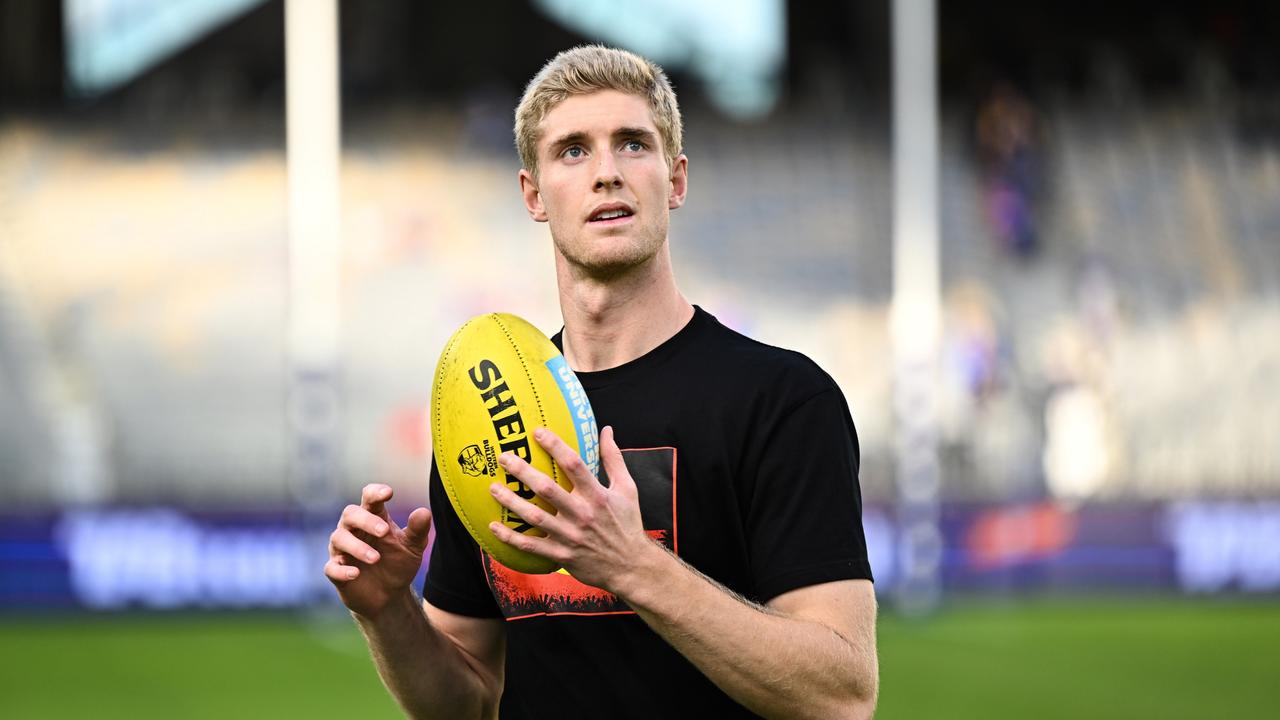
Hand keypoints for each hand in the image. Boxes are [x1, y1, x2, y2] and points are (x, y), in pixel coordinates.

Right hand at [325, 483, 431, 617]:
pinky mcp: (336, 572)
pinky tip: (355, 573)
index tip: (388, 493)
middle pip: (350, 514)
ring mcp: (342, 550)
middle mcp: (354, 530)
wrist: (390, 596)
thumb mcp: (413, 547)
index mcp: (374, 518)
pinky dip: (342, 570)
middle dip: (366, 520)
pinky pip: (331, 568)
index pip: (369, 498)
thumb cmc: (398, 563)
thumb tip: (424, 512)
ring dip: (357, 547)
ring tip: (376, 558)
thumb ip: (417, 530)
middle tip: (384, 531)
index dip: (375, 493)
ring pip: (339, 538)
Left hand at [488, 426, 659, 591]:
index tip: (537, 432)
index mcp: (598, 495)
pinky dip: (511, 538)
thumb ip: (613, 458)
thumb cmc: (628, 523)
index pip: (574, 465)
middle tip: (504, 458)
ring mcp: (570, 536)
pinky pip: (531, 546)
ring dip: (511, 503)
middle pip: (547, 489)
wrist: (631, 567)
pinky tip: (493, 526)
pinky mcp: (562, 555)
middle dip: (523, 471)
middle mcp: (582, 514)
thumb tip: (606, 430)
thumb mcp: (627, 488)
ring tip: (493, 488)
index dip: (555, 446)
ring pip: (535, 517)